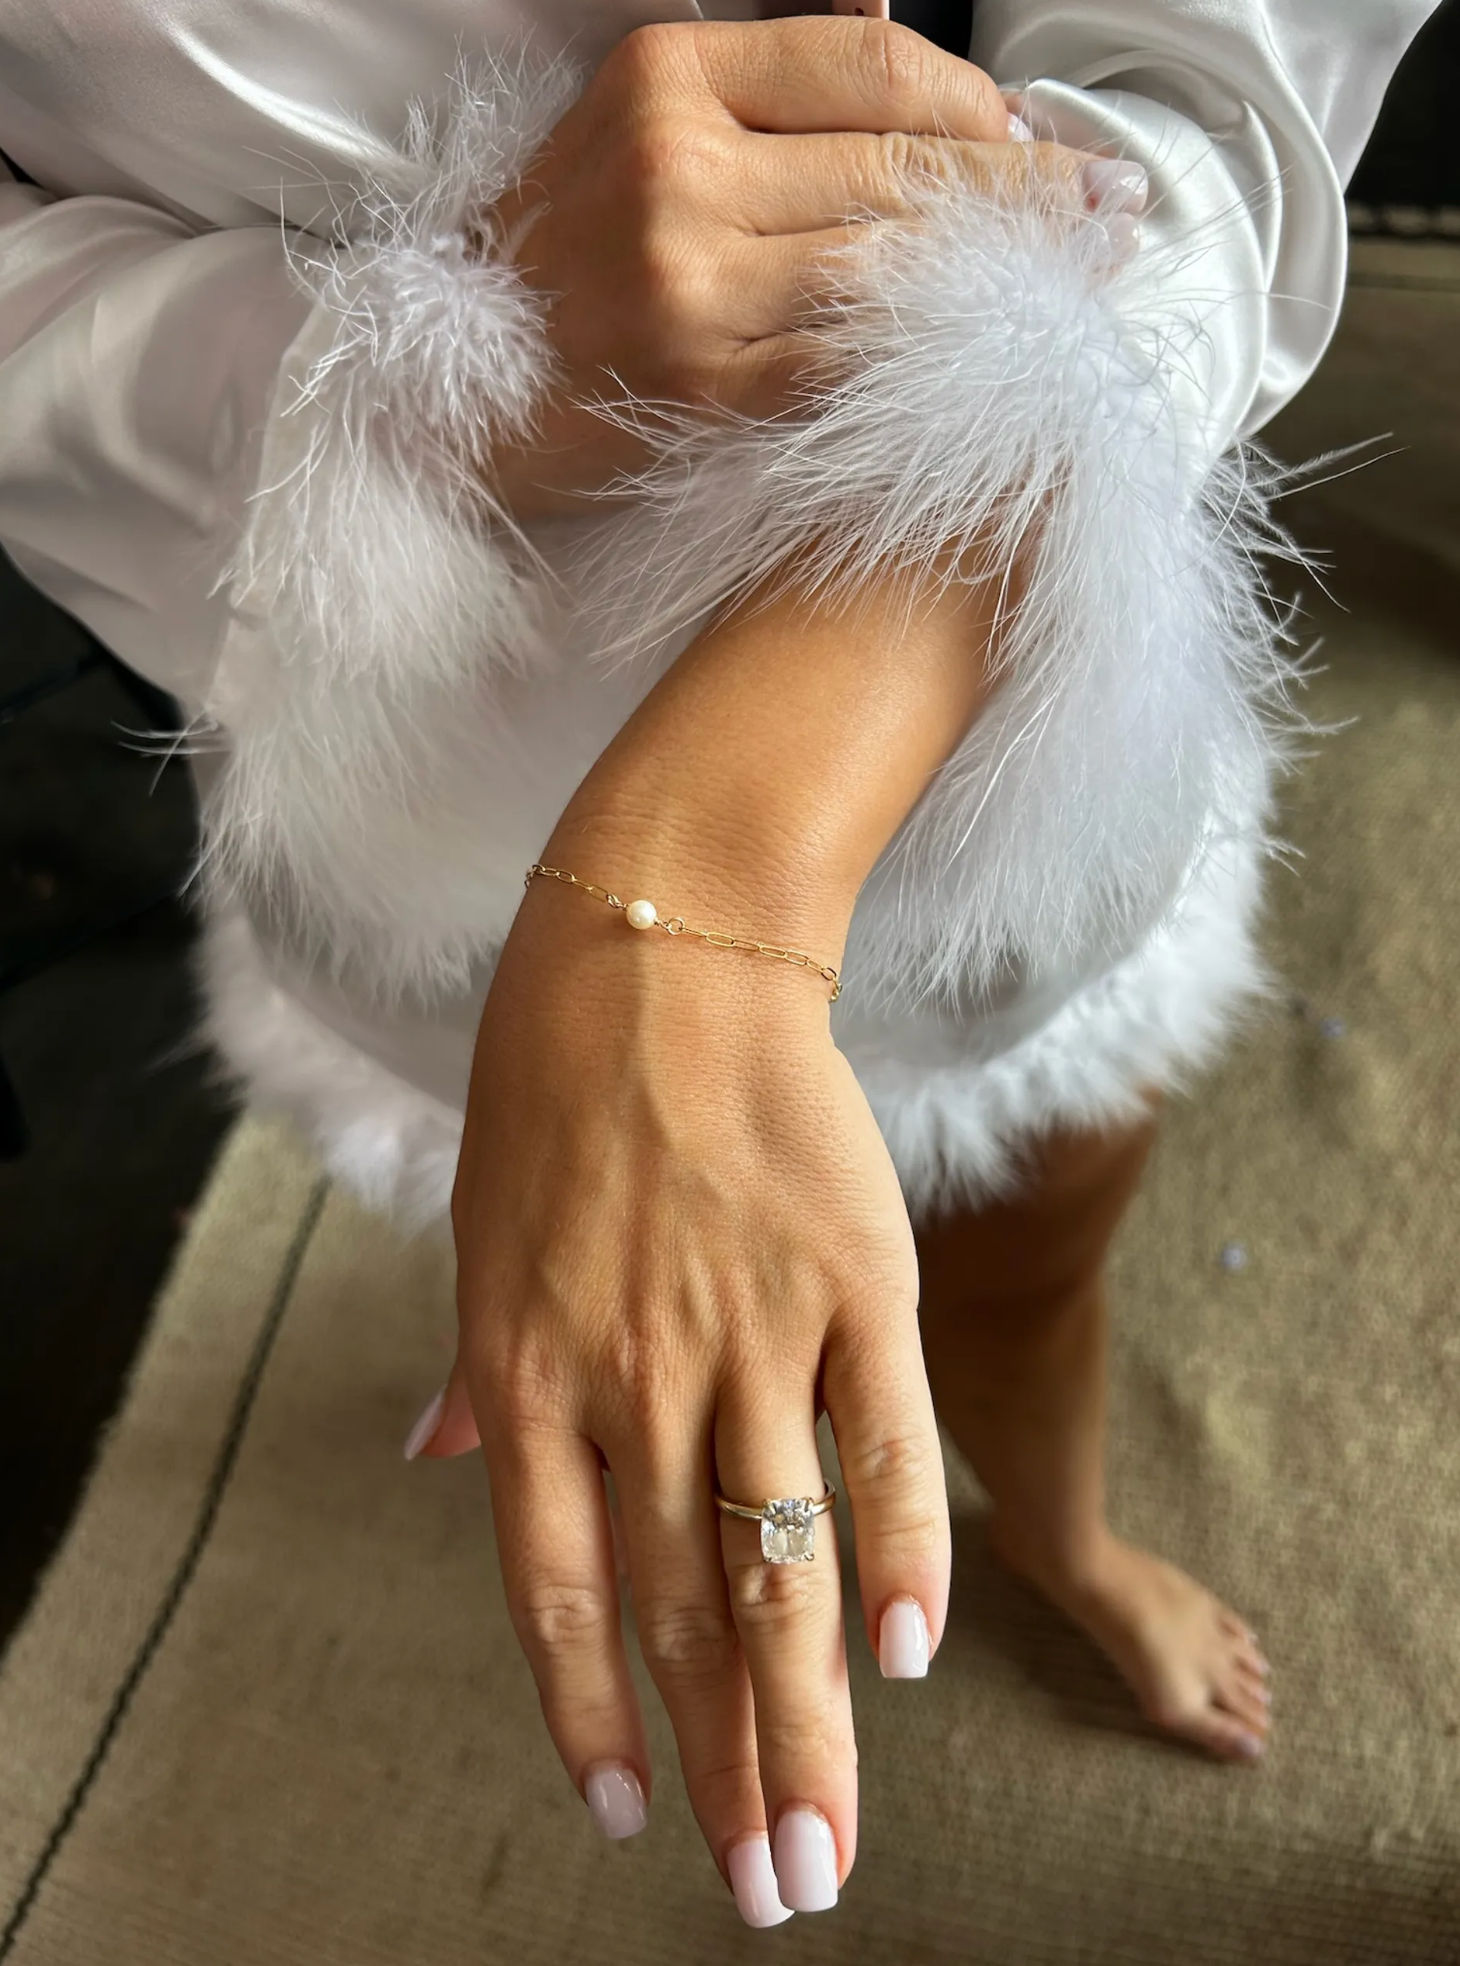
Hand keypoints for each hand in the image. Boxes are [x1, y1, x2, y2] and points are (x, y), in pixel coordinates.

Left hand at [433, 850, 948, 1917]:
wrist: (662, 948)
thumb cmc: (556, 1090)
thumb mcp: (480, 1236)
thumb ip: (480, 1378)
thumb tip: (434, 1470)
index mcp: (530, 1372)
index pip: (556, 1590)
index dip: (592, 1716)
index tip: (629, 1819)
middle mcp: (635, 1375)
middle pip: (683, 1609)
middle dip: (728, 1768)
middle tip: (772, 1892)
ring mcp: (749, 1329)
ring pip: (784, 1560)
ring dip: (810, 1716)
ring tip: (829, 1838)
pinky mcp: (851, 1278)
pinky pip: (880, 1442)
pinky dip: (900, 1551)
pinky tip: (905, 1653)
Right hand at [481, 15, 1102, 517]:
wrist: (461, 387)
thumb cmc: (565, 259)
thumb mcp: (636, 121)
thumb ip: (764, 71)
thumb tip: (890, 20)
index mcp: (668, 79)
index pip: (869, 69)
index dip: (975, 103)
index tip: (1037, 134)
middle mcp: (680, 170)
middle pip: (898, 166)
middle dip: (1023, 189)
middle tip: (1106, 209)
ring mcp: (690, 285)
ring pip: (889, 265)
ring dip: (1001, 275)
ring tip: (1078, 275)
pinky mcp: (703, 388)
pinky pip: (849, 361)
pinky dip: (930, 354)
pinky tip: (993, 349)